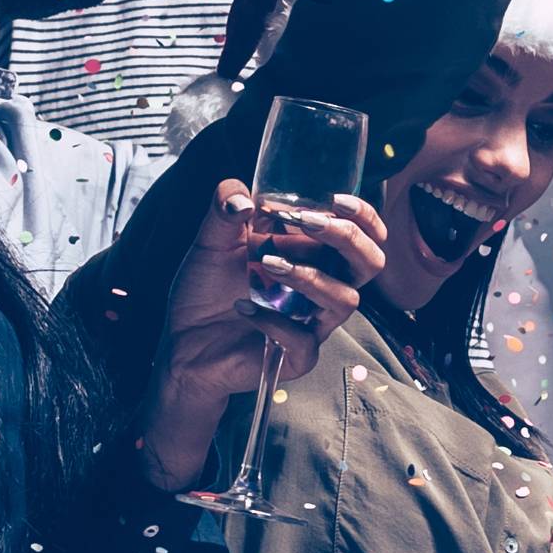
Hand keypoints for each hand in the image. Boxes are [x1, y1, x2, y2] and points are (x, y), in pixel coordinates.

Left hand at [138, 182, 384, 490]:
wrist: (182, 340)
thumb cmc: (206, 289)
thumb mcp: (211, 239)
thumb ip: (225, 206)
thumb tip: (244, 198)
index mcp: (311, 253)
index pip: (361, 232)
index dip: (361, 215)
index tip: (335, 199)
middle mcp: (320, 285)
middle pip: (370, 262)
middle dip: (347, 238)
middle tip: (309, 222)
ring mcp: (313, 321)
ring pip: (345, 299)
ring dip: (310, 276)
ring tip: (267, 263)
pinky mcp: (298, 354)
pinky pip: (305, 339)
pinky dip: (273, 320)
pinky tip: (243, 306)